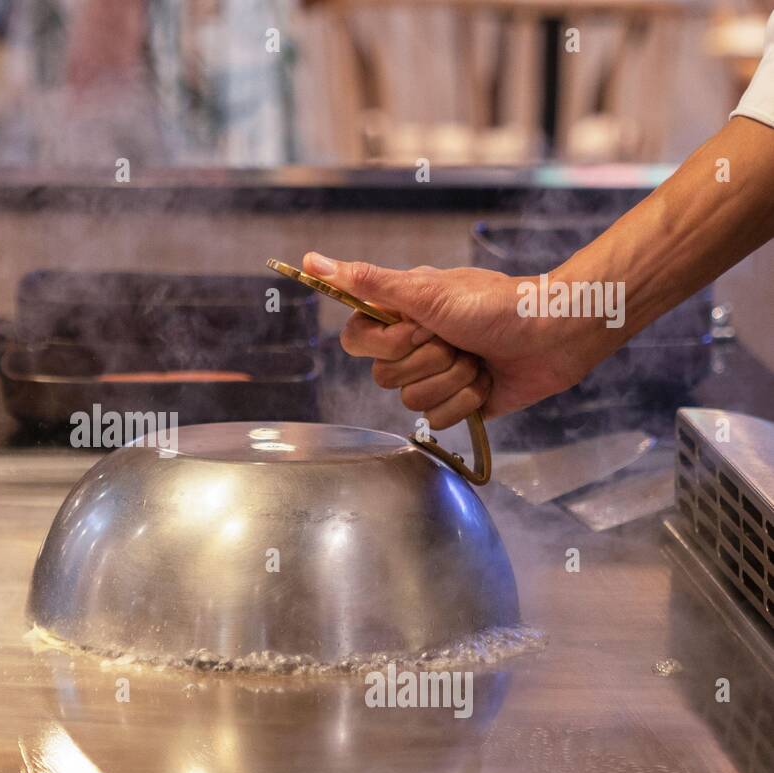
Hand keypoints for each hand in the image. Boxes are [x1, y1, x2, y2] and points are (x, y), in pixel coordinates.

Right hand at [304, 252, 593, 427]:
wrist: (554, 334)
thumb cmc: (496, 304)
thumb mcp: (425, 290)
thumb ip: (366, 281)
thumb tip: (311, 259)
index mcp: (400, 315)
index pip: (356, 341)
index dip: (385, 343)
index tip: (416, 327)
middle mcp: (414, 346)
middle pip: (384, 377)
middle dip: (428, 360)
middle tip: (456, 339)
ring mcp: (436, 376)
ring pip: (412, 401)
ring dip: (452, 379)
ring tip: (478, 359)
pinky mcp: (459, 403)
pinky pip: (438, 421)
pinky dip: (467, 401)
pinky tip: (487, 381)